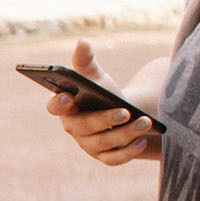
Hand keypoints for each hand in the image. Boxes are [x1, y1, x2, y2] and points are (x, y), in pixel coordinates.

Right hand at [47, 40, 156, 165]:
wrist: (122, 115)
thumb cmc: (103, 93)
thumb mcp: (96, 77)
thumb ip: (86, 61)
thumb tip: (82, 41)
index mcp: (65, 108)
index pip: (54, 107)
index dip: (58, 104)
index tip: (67, 97)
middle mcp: (73, 129)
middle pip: (84, 127)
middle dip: (105, 120)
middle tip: (125, 111)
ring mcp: (88, 145)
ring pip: (104, 142)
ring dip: (126, 133)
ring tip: (145, 122)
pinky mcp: (105, 157)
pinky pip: (115, 158)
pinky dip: (130, 151)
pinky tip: (143, 140)